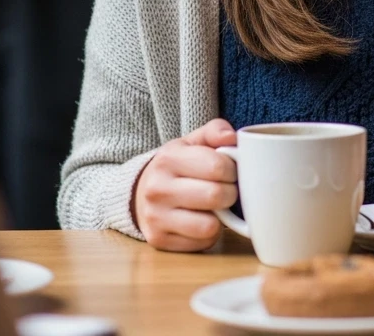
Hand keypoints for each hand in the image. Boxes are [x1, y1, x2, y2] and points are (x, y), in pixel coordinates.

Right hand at [133, 119, 237, 251]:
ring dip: (221, 217)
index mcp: (168, 158)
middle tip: (226, 188)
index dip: (233, 169)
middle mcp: (157, 189)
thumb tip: (232, 138)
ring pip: (210, 225)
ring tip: (215, 206)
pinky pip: (202, 243)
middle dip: (230, 192)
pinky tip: (202, 220)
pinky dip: (210, 233)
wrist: (140, 192)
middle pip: (216, 196)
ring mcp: (156, 218)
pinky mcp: (159, 241)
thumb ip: (215, 131)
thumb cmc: (177, 164)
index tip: (230, 170)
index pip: (217, 166)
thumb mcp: (193, 140)